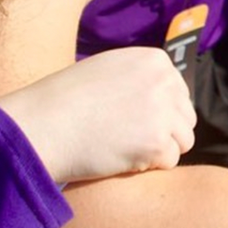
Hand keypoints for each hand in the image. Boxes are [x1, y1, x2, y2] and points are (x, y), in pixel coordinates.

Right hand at [0, 47, 195, 186]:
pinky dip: (147, 166)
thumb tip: (170, 97)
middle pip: (185, 118)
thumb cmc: (65, 100)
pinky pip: (169, 162)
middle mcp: (164, 82)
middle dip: (163, 132)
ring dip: (158, 150)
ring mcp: (163, 112)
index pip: (178, 93)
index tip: (130, 119)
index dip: (157, 112)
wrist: (42, 123)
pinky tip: (120, 157)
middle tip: (127, 138)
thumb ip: (140, 77)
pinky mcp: (157, 142)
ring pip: (183, 141)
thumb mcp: (108, 70)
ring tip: (123, 147)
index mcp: (154, 60)